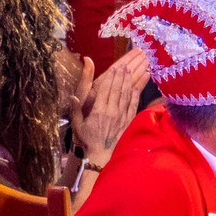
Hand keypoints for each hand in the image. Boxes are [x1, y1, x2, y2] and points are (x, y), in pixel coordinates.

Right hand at [75, 49, 148, 165]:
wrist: (101, 154)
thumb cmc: (86, 137)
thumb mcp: (77, 123)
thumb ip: (76, 108)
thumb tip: (73, 95)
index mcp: (99, 111)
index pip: (106, 90)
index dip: (112, 78)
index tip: (116, 67)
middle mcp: (112, 111)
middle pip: (119, 89)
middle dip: (124, 75)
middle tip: (129, 62)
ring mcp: (122, 115)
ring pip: (128, 94)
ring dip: (133, 79)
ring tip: (137, 67)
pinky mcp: (129, 119)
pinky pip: (134, 103)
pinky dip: (138, 91)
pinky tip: (142, 82)